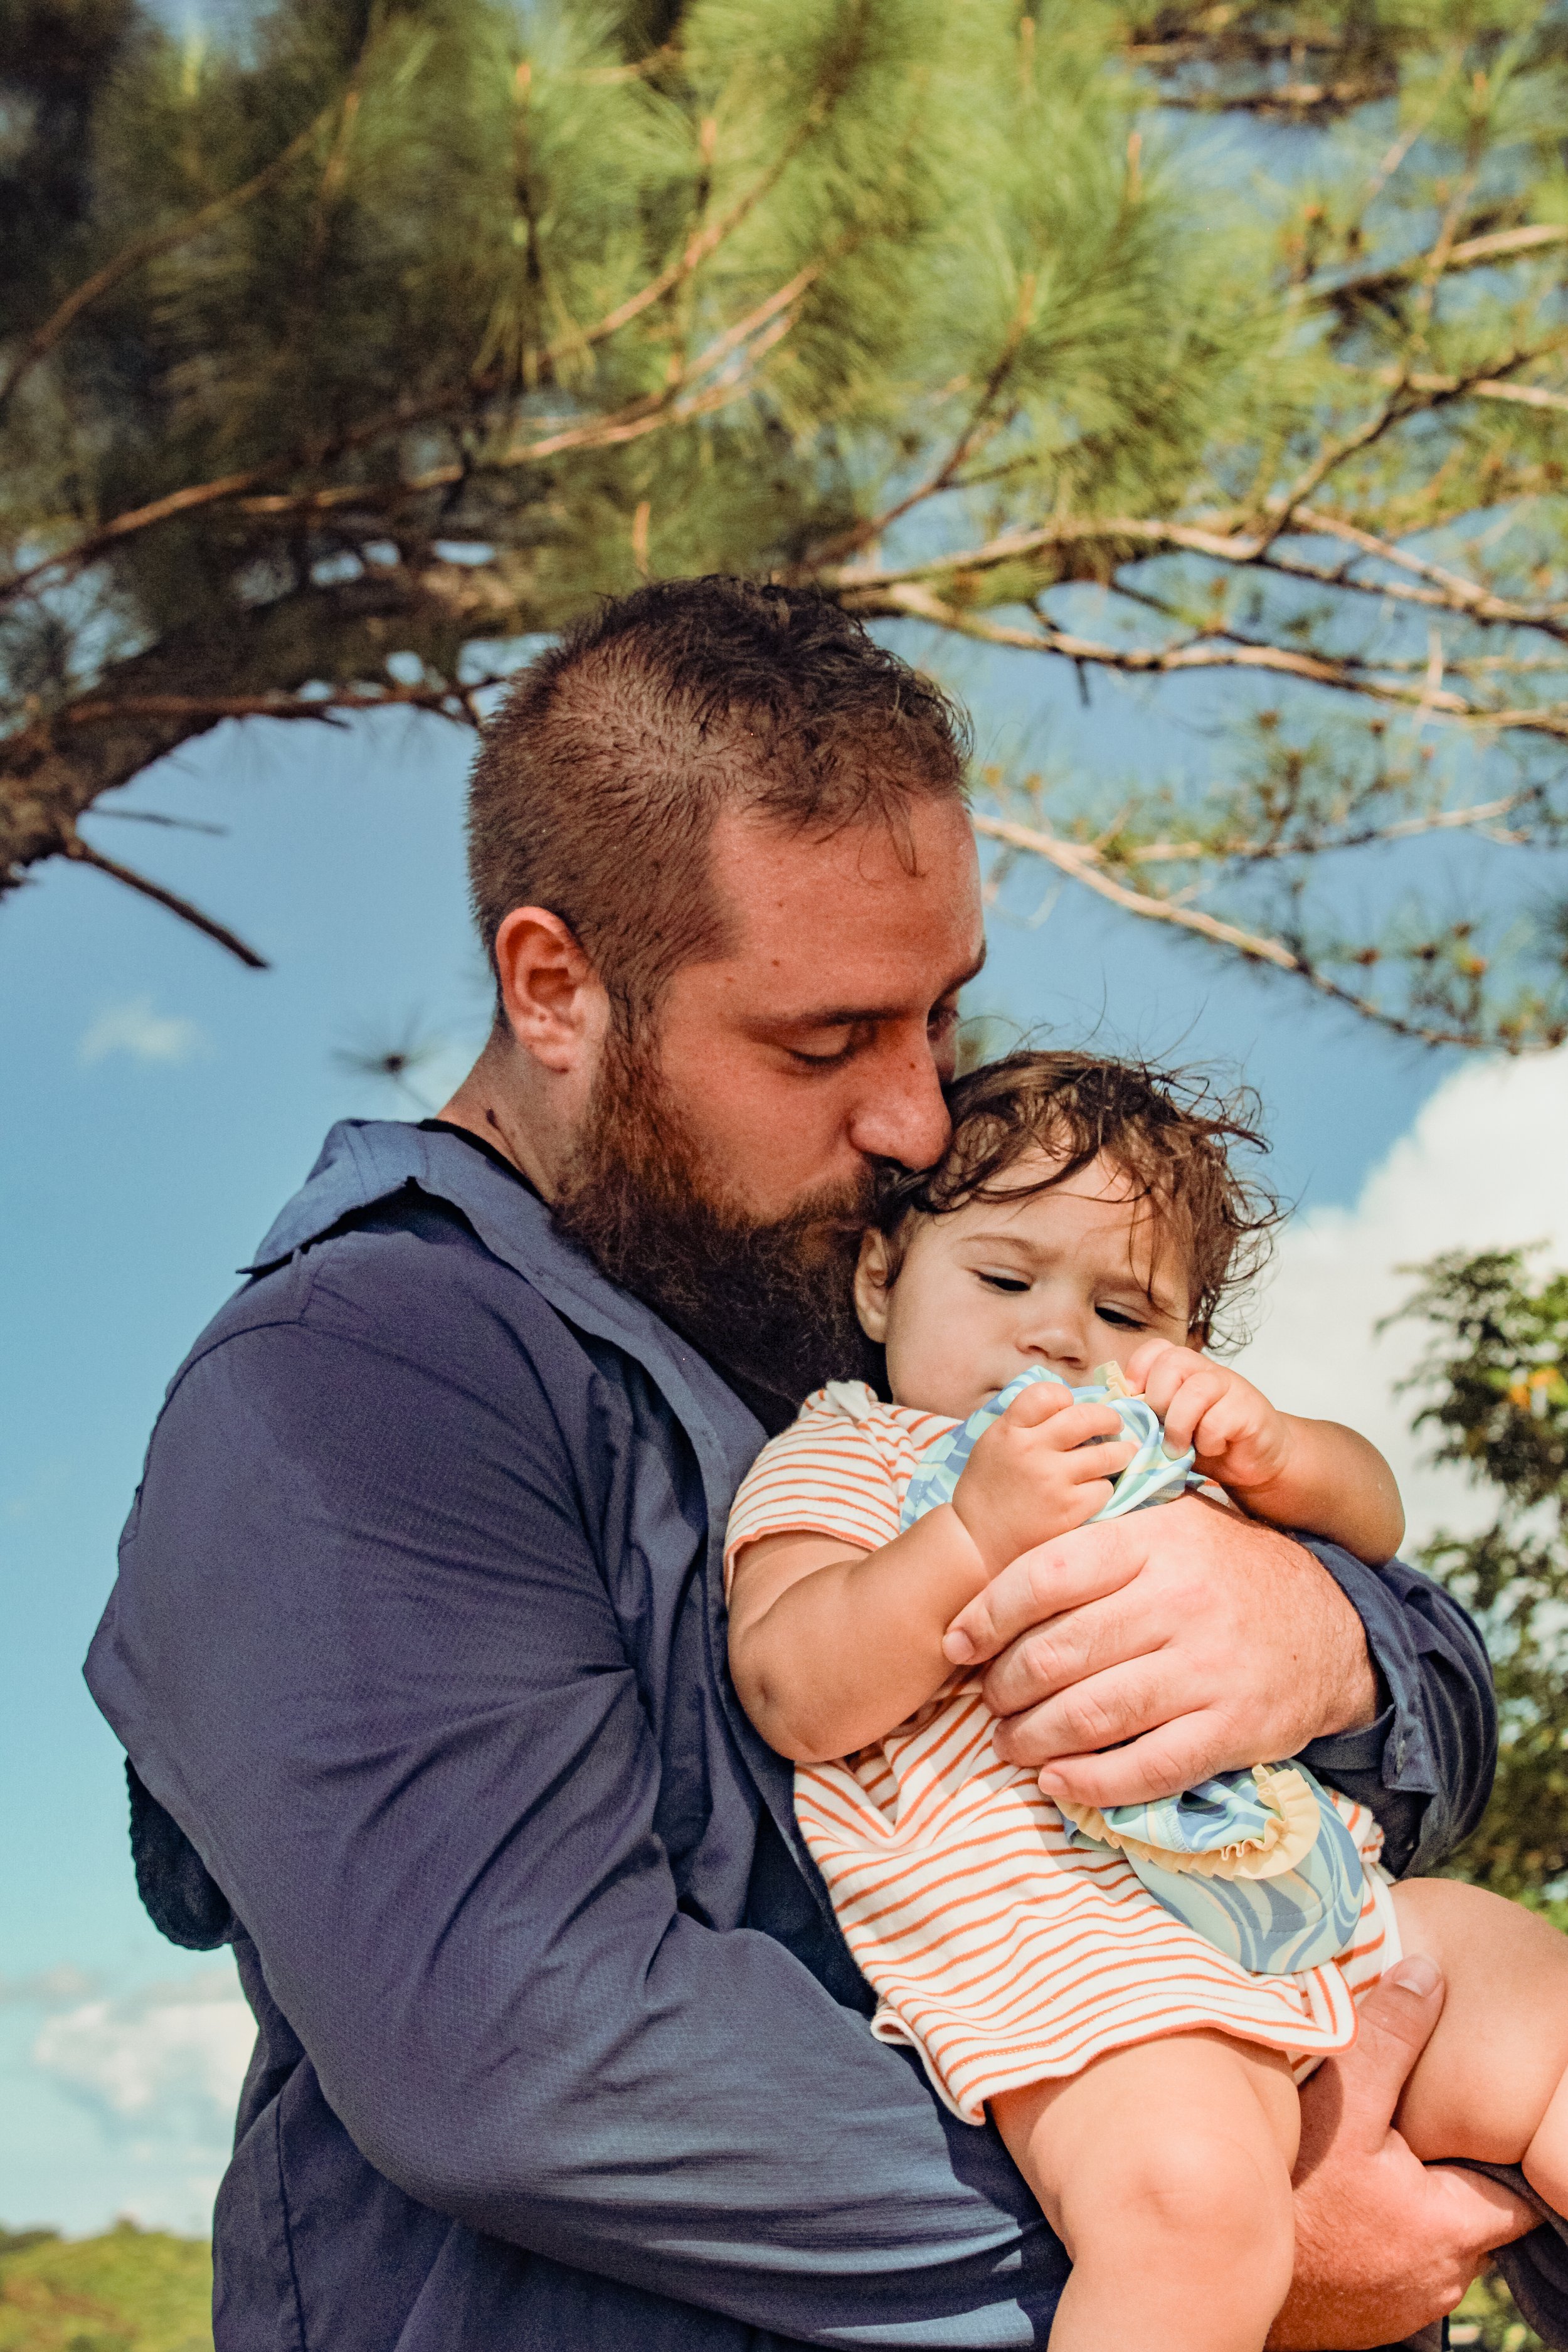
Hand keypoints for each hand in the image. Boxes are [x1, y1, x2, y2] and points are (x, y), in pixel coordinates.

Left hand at [941, 1494, 1378, 1807]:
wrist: (1334, 1625)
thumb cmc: (1229, 1572)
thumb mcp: (1173, 1526)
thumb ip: (1100, 1540)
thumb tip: (1003, 1573)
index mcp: (1155, 1543)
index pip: (1046, 1575)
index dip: (988, 1613)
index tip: (958, 1641)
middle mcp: (1179, 1601)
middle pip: (1059, 1652)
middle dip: (1005, 1685)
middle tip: (988, 1700)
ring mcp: (1208, 1668)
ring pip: (1093, 1712)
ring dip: (1034, 1737)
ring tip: (1011, 1742)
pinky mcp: (1233, 1728)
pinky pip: (1147, 1766)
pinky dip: (1091, 1782)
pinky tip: (1057, 1781)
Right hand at [950, 1380, 1136, 1577]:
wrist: (976, 1542)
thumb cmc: (987, 1490)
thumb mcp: (993, 1444)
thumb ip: (1025, 1424)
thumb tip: (1067, 1407)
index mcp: (1010, 1430)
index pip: (1047, 1393)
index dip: (1064, 1397)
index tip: (1070, 1407)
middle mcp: (1033, 1451)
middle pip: (1086, 1417)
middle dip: (1109, 1418)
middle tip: (1116, 1423)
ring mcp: (1053, 1481)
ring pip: (1107, 1454)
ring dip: (1121, 1451)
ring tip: (1124, 1452)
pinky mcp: (1069, 1510)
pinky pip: (1104, 1489)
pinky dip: (1103, 1488)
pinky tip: (1096, 1490)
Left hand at [1126, 1336, 1290, 1496]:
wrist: (1259, 1460)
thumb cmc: (1209, 1442)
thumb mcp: (1172, 1426)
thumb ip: (1149, 1415)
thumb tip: (1114, 1413)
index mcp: (1185, 1370)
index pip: (1156, 1349)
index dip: (1138, 1370)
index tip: (1135, 1400)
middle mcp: (1207, 1371)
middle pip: (1172, 1362)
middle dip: (1158, 1399)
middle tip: (1161, 1429)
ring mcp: (1230, 1387)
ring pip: (1194, 1391)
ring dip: (1180, 1425)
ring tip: (1179, 1448)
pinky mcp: (1249, 1410)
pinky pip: (1217, 1421)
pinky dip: (1207, 1442)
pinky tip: (1213, 1449)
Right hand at [1268, 1957, 1535, 2347]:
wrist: (1220, 2270)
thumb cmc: (1289, 2197)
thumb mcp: (1343, 2105)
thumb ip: (1390, 2039)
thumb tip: (1426, 1976)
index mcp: (1456, 2226)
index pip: (1511, 2187)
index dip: (1486, 2143)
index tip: (1453, 2113)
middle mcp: (1443, 2277)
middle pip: (1465, 2208)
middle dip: (1438, 2169)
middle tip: (1395, 2126)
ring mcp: (1404, 2302)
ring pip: (1424, 2236)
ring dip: (1403, 2201)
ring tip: (1360, 2160)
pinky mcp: (1368, 2314)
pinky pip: (1389, 2262)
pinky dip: (1372, 2231)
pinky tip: (1335, 2202)